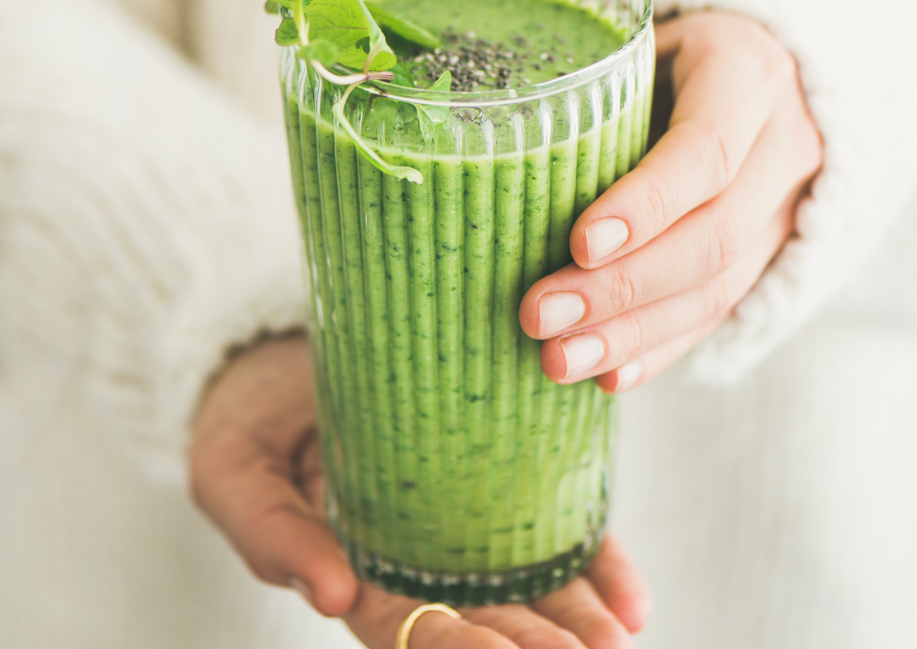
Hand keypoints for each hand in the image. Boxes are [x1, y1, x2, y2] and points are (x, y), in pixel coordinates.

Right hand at [189, 335, 652, 647]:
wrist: (284, 351)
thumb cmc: (249, 416)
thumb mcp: (233, 472)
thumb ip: (271, 534)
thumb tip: (332, 596)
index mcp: (351, 565)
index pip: (406, 626)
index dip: (455, 647)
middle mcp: (416, 552)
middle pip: (480, 614)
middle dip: (534, 641)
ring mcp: (460, 514)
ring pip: (524, 578)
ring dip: (575, 610)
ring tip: (619, 631)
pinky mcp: (494, 468)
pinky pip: (547, 519)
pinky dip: (591, 557)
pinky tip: (629, 592)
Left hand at [519, 11, 822, 390]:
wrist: (760, 75)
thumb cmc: (670, 55)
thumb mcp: (641, 46)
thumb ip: (594, 90)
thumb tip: (481, 146)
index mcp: (749, 75)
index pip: (709, 149)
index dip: (648, 203)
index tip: (579, 244)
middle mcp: (782, 147)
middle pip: (713, 236)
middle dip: (621, 287)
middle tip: (539, 316)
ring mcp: (783, 211)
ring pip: (718, 288)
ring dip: (633, 334)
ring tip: (559, 361)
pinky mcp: (768, 256)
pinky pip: (719, 314)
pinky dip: (660, 349)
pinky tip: (610, 376)